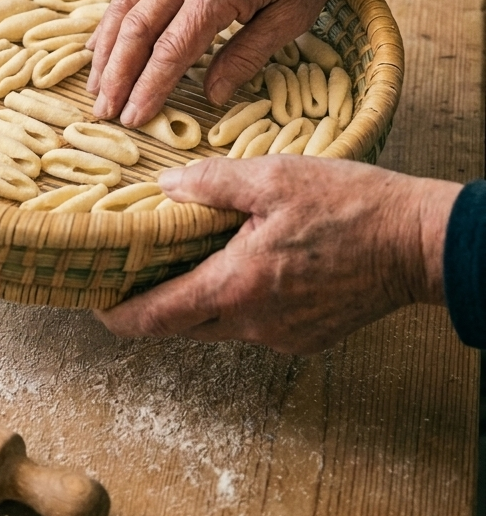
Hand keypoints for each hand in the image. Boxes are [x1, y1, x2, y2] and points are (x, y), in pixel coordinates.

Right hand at [87, 0, 353, 124]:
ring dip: (105, 49)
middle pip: (137, 29)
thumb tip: (209, 95)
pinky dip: (113, 19)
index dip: (149, 88)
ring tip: (95, 86)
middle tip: (104, 111)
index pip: (172, 50)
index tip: (133, 118)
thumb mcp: (291, 18)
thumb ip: (245, 57)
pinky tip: (101, 44)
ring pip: (125, 6)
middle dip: (116, 75)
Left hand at [94, 157, 460, 354]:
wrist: (420, 244)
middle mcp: (252, 324)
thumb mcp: (273, 178)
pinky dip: (235, 301)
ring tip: (188, 258)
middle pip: (180, 326)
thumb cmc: (351, 206)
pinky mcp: (305, 338)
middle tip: (134, 271)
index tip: (95, 302)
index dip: (116, 315)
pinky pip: (252, 325)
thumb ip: (212, 184)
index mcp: (236, 287)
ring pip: (216, 326)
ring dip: (196, 299)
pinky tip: (243, 264)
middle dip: (151, 304)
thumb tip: (165, 186)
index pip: (155, 319)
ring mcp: (281, 336)